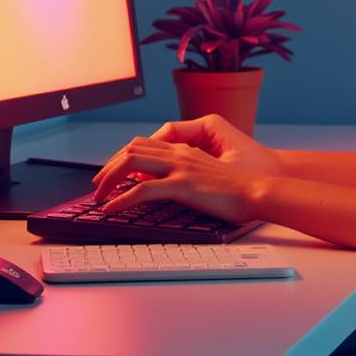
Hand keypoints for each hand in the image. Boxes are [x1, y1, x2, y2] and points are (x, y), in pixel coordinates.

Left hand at [91, 137, 255, 223]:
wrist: (258, 191)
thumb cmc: (238, 190)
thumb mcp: (208, 177)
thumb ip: (186, 175)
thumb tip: (162, 185)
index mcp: (186, 151)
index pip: (144, 145)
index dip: (122, 157)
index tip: (111, 175)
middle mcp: (180, 154)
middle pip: (132, 150)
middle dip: (109, 167)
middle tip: (97, 187)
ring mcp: (181, 167)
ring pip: (132, 163)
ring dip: (109, 180)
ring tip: (98, 198)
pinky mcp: (183, 185)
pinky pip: (143, 188)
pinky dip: (122, 199)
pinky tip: (111, 209)